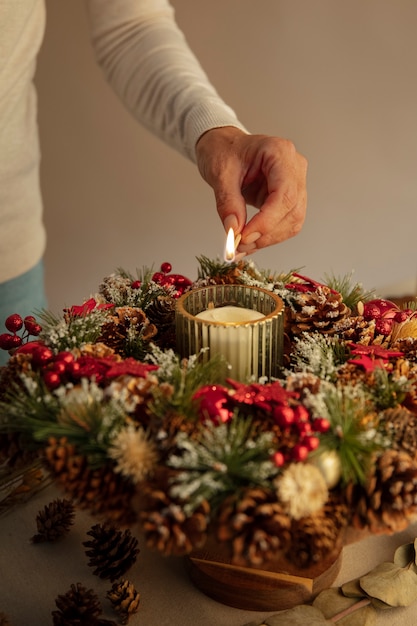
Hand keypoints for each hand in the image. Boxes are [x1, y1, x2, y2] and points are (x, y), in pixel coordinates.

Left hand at [195, 127, 306, 254]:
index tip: (245, 236)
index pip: (285, 193)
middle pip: (292, 210)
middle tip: (238, 245)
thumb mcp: (220, 173)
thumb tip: (234, 230)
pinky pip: (284, 224)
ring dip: (267, 239)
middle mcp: (294, 168)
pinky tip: (248, 243)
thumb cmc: (224, 151)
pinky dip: (266, 237)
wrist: (224, 148)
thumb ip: (228, 202)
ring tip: (240, 246)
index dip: (267, 220)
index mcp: (280, 152)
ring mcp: (294, 184)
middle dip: (266, 233)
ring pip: (292, 222)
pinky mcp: (288, 200)